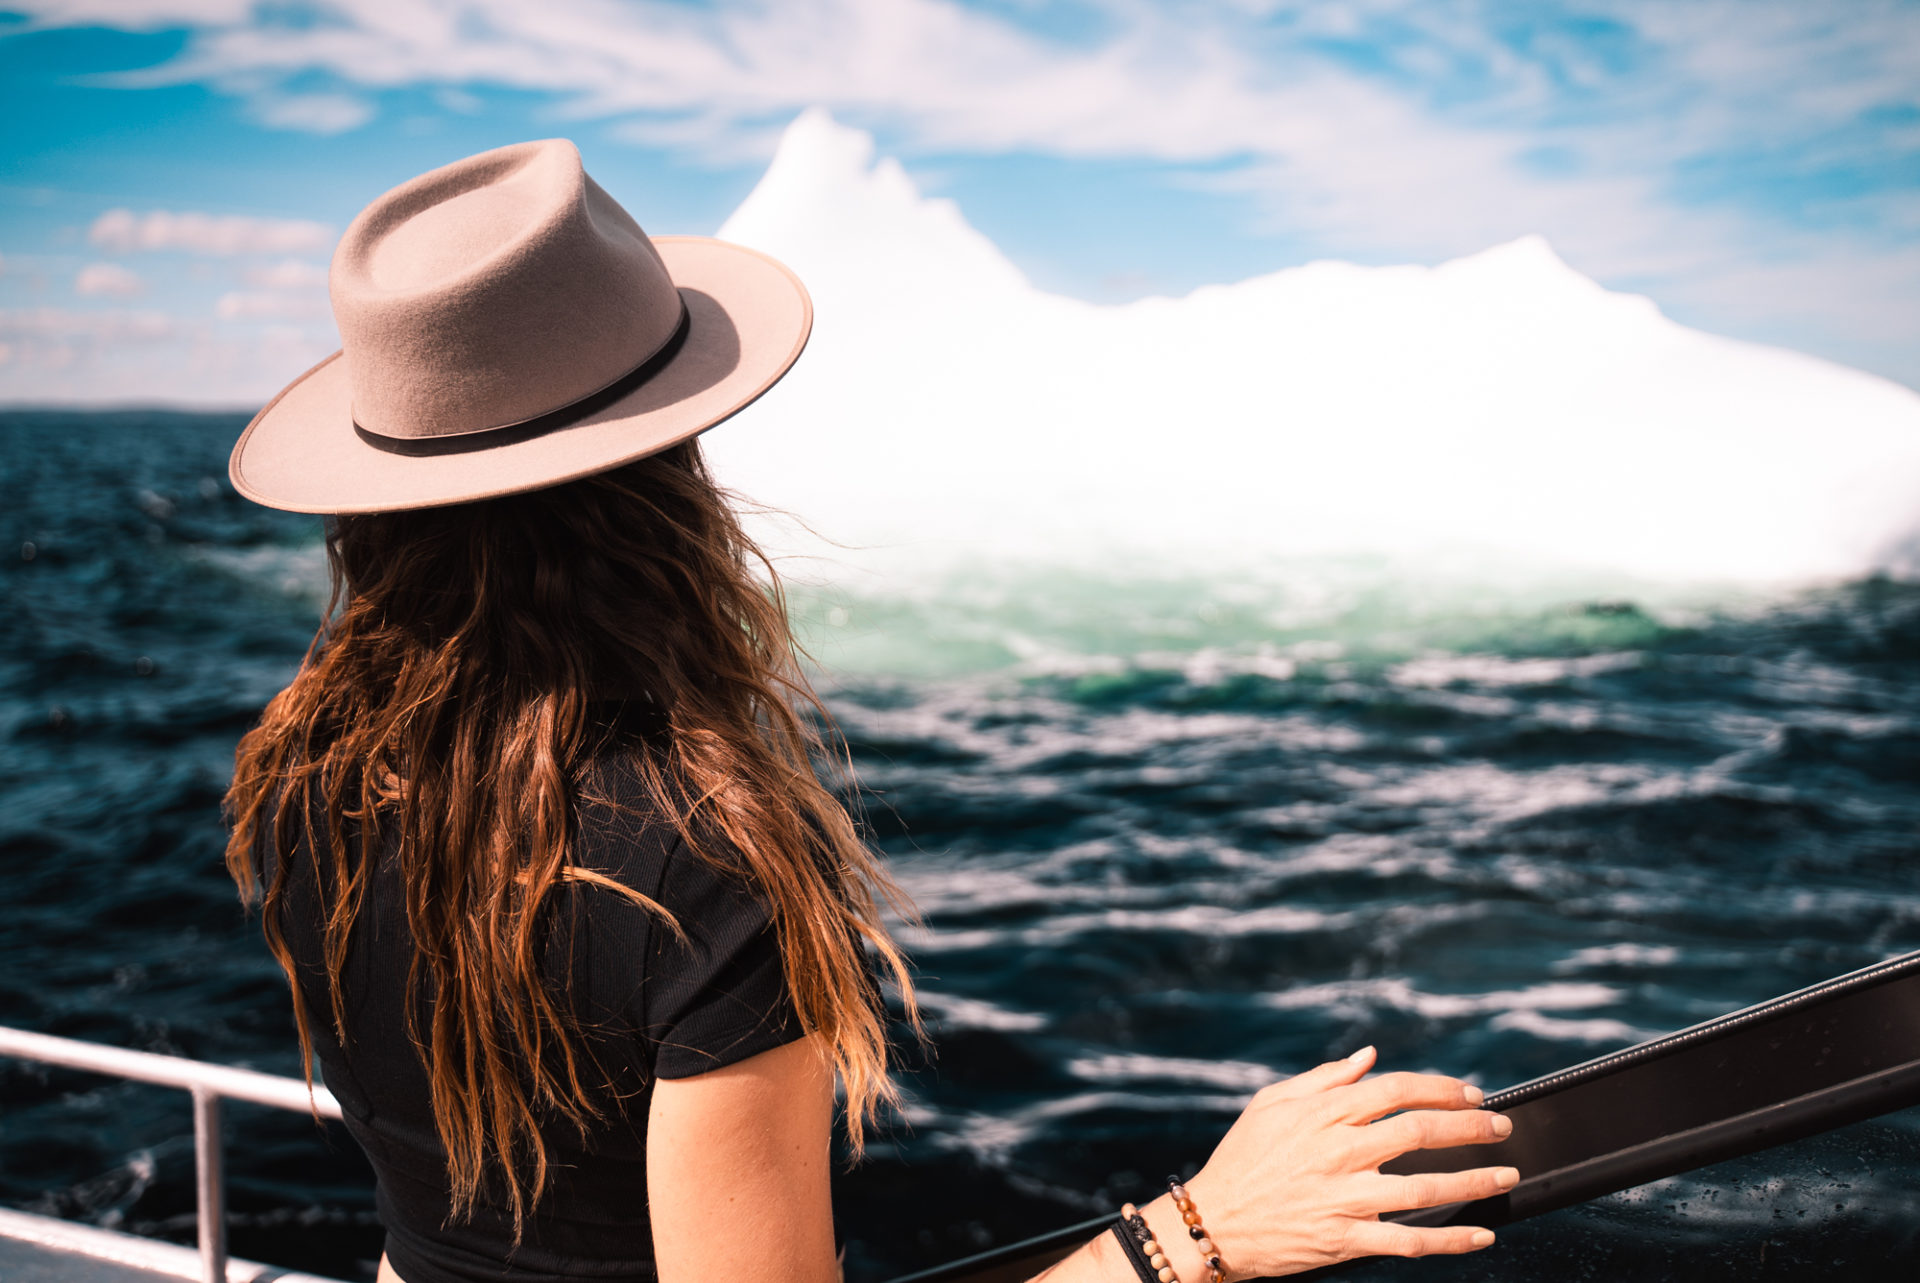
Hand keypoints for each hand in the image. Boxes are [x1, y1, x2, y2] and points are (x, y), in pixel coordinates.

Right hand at [1138, 1046, 1515, 1279]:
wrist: (1211, 1221)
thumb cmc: (1242, 1159)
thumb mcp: (1271, 1104)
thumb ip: (1324, 1078)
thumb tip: (1369, 1056)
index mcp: (1321, 1114)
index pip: (1395, 1090)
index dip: (1440, 1089)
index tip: (1470, 1094)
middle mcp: (1337, 1152)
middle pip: (1418, 1132)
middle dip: (1470, 1127)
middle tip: (1500, 1126)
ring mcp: (1343, 1198)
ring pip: (1423, 1188)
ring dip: (1473, 1180)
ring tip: (1506, 1174)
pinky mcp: (1345, 1239)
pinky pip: (1407, 1241)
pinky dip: (1449, 1240)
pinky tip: (1481, 1234)